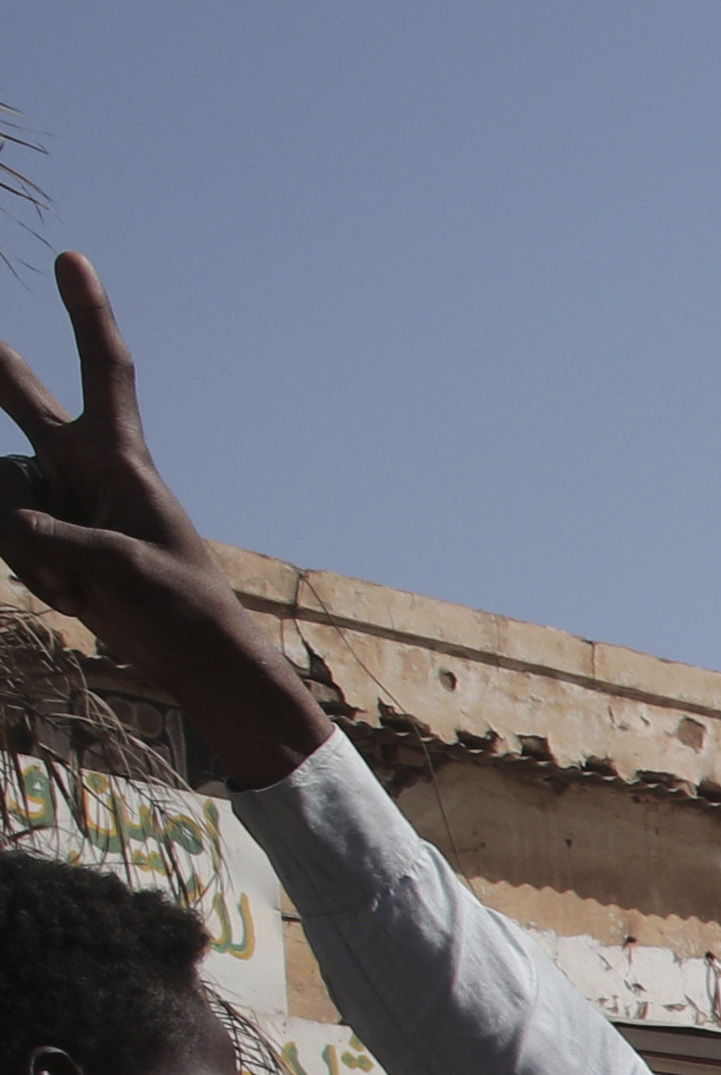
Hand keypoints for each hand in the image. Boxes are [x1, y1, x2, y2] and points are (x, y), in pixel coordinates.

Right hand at [0, 254, 329, 783]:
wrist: (190, 657)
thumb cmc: (180, 605)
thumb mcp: (122, 568)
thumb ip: (55, 537)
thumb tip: (10, 520)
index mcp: (121, 456)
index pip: (103, 371)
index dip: (86, 314)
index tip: (72, 258)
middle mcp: (80, 465)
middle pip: (18, 396)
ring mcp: (53, 498)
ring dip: (30, 552)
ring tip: (82, 584)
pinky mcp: (38, 535)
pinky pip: (4, 539)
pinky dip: (33, 574)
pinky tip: (73, 595)